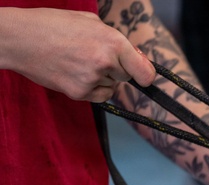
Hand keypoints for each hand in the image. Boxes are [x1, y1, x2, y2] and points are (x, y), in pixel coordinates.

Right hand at [0, 8, 154, 101]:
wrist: (19, 38)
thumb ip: (115, 39)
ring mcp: (92, 79)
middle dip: (116, 69)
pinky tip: (74, 72)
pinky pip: (98, 96)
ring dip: (101, 77)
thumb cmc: (53, 25)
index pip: (144, 72)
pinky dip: (91, 88)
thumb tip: (136, 58)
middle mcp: (105, 62)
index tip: (145, 77)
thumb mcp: (89, 22)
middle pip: (125, 76)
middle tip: (93, 56)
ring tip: (77, 61)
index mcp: (112, 42)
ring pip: (111, 86)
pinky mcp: (79, 93)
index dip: (146, 75)